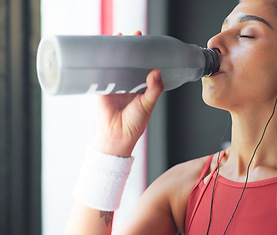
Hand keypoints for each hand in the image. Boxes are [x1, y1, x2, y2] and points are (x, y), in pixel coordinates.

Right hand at [92, 31, 162, 156]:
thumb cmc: (134, 124)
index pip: (142, 66)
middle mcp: (126, 83)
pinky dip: (99, 61)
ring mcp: (112, 84)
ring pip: (113, 64)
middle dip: (129, 48)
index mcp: (139, 86)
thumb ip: (154, 89)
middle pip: (127, 61)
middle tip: (133, 36)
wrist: (116, 136)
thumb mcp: (148, 104)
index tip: (147, 42)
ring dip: (114, 51)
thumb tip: (156, 71)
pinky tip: (101, 51)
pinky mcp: (99, 88)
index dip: (144, 55)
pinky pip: (99, 72)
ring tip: (118, 37)